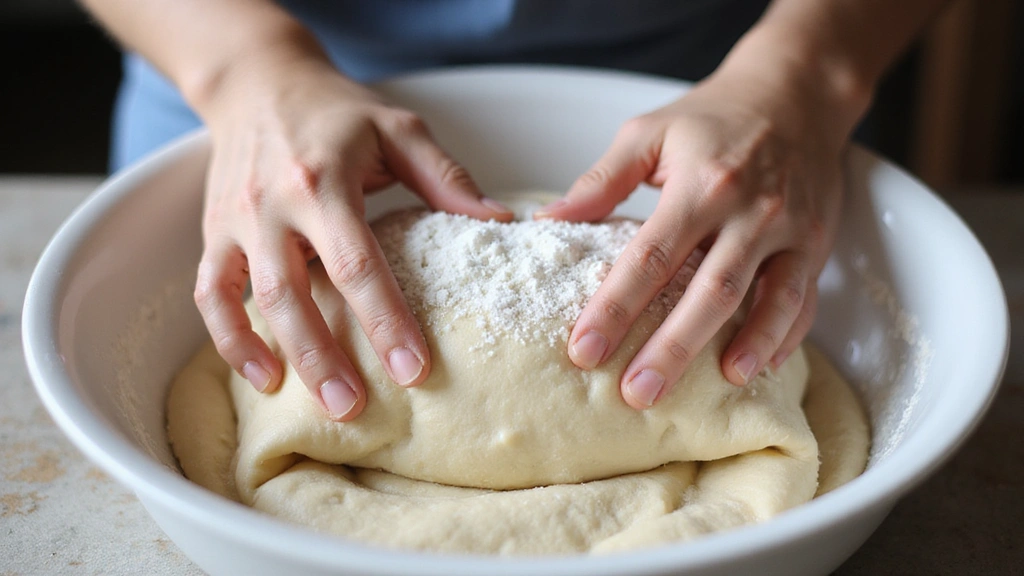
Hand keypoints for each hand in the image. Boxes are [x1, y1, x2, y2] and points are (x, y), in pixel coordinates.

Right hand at [192, 46, 511, 420]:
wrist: (258, 83)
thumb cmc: (338, 111)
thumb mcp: (399, 129)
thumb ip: (447, 178)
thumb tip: (502, 224)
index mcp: (323, 181)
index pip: (357, 263)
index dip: (385, 320)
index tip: (415, 368)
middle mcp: (273, 205)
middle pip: (295, 293)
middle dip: (328, 356)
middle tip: (359, 408)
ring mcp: (236, 222)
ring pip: (253, 301)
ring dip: (287, 357)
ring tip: (327, 405)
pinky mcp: (213, 234)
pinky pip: (210, 294)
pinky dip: (229, 340)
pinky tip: (263, 376)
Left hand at [538, 66, 846, 408]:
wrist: (795, 91)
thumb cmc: (712, 117)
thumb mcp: (648, 133)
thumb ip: (601, 181)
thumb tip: (549, 219)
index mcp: (700, 184)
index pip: (649, 257)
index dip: (614, 307)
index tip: (584, 350)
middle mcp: (748, 210)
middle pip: (708, 291)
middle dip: (672, 348)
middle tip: (636, 393)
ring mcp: (789, 229)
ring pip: (767, 300)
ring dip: (744, 347)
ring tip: (718, 386)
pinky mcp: (817, 242)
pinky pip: (804, 298)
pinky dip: (785, 336)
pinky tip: (761, 366)